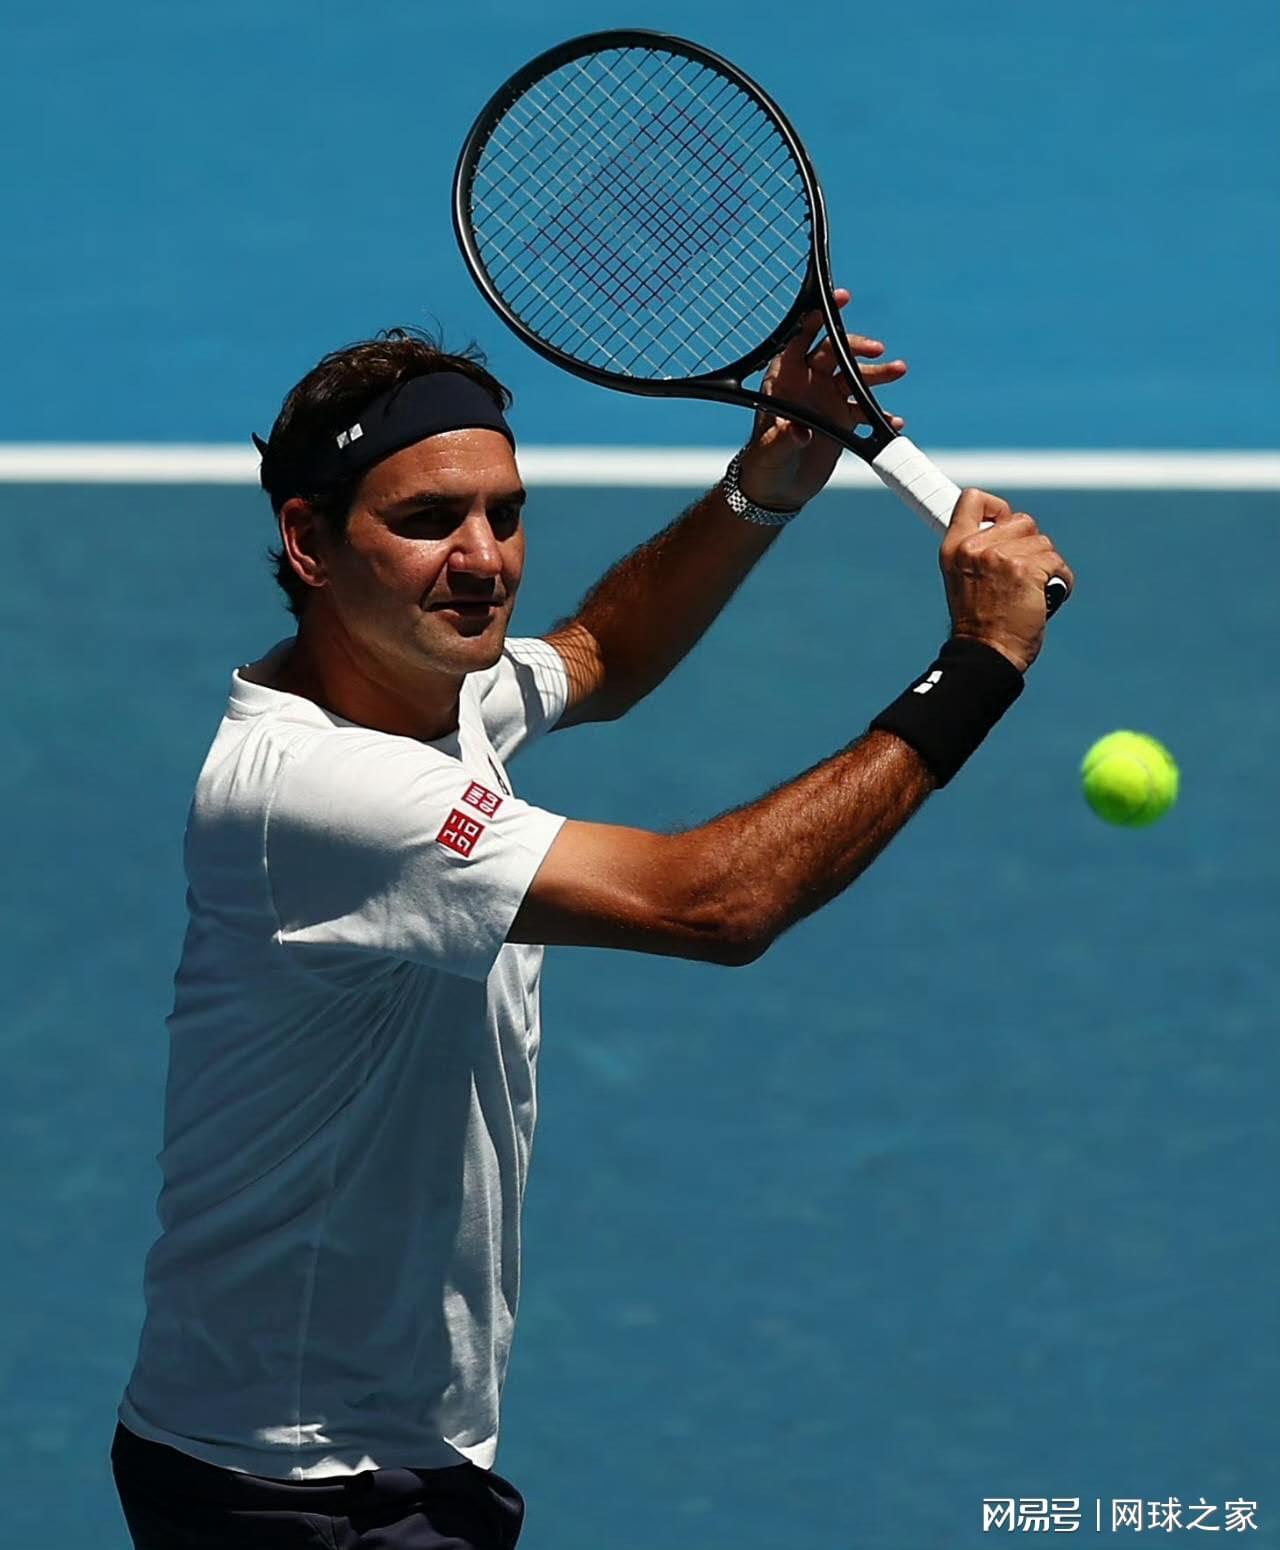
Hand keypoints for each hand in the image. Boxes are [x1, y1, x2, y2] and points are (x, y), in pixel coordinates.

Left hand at [736, 289, 907, 510]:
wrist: (778, 489)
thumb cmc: (763, 464)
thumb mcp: (770, 451)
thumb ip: (784, 438)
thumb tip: (798, 430)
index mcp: (786, 379)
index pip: (801, 340)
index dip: (817, 319)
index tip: (837, 302)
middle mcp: (809, 383)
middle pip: (835, 354)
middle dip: (856, 347)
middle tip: (878, 349)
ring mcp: (828, 401)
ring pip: (855, 379)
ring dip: (877, 375)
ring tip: (898, 370)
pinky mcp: (843, 422)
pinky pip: (866, 413)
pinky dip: (881, 416)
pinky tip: (894, 422)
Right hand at [940, 490, 1073, 673]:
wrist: (986, 655)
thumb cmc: (980, 623)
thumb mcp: (964, 579)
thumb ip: (979, 550)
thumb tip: (1007, 525)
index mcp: (954, 547)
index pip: (973, 500)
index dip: (996, 507)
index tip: (1002, 523)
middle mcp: (974, 548)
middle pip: (1022, 520)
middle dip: (1029, 546)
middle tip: (1016, 578)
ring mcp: (1000, 557)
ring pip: (1044, 543)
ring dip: (1045, 567)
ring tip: (1028, 593)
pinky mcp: (1026, 570)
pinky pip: (1057, 564)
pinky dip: (1059, 583)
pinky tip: (1042, 601)